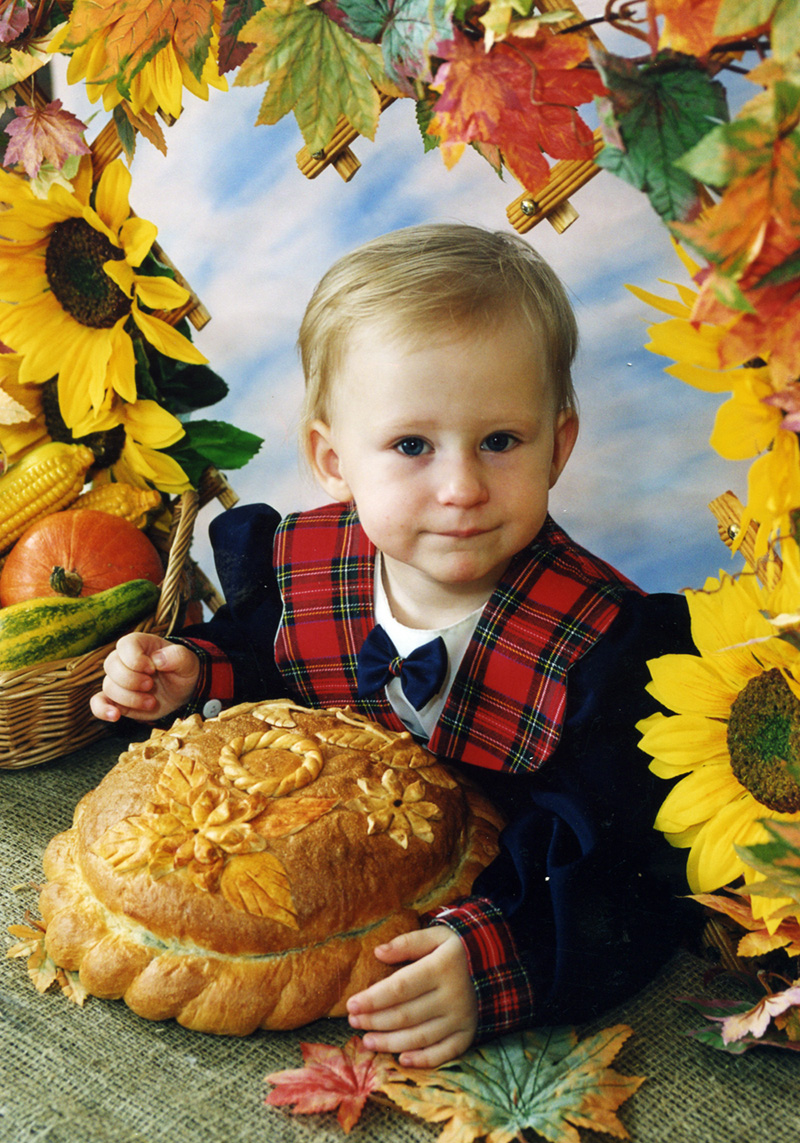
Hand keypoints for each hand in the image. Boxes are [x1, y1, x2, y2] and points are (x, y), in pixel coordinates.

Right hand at [89, 632, 199, 722]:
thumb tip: (158, 660)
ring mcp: (118, 681)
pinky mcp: (117, 700)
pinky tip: (115, 716)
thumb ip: (177, 656)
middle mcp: (124, 660)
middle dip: (132, 680)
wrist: (183, 691)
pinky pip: (98, 702)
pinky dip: (102, 709)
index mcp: (139, 644)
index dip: (136, 659)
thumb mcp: (188, 661)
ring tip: (151, 702)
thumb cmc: (183, 670)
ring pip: (109, 687)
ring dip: (130, 698)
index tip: (152, 669)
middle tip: (151, 686)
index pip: (125, 645)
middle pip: (112, 667)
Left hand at [346, 926, 476, 1067]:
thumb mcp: (437, 935)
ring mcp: (461, 1018)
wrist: (500, 963)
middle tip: (353, 1021)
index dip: (374, 998)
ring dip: (391, 1042)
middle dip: (375, 1020)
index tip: (351, 1004)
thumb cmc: (459, 948)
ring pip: (420, 1037)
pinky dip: (423, 1060)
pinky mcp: (468, 1034)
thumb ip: (408, 942)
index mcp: (441, 968)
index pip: (400, 987)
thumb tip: (378, 952)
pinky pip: (445, 1052)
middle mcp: (452, 996)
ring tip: (367, 1041)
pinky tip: (402, 1060)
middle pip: (406, 1014)